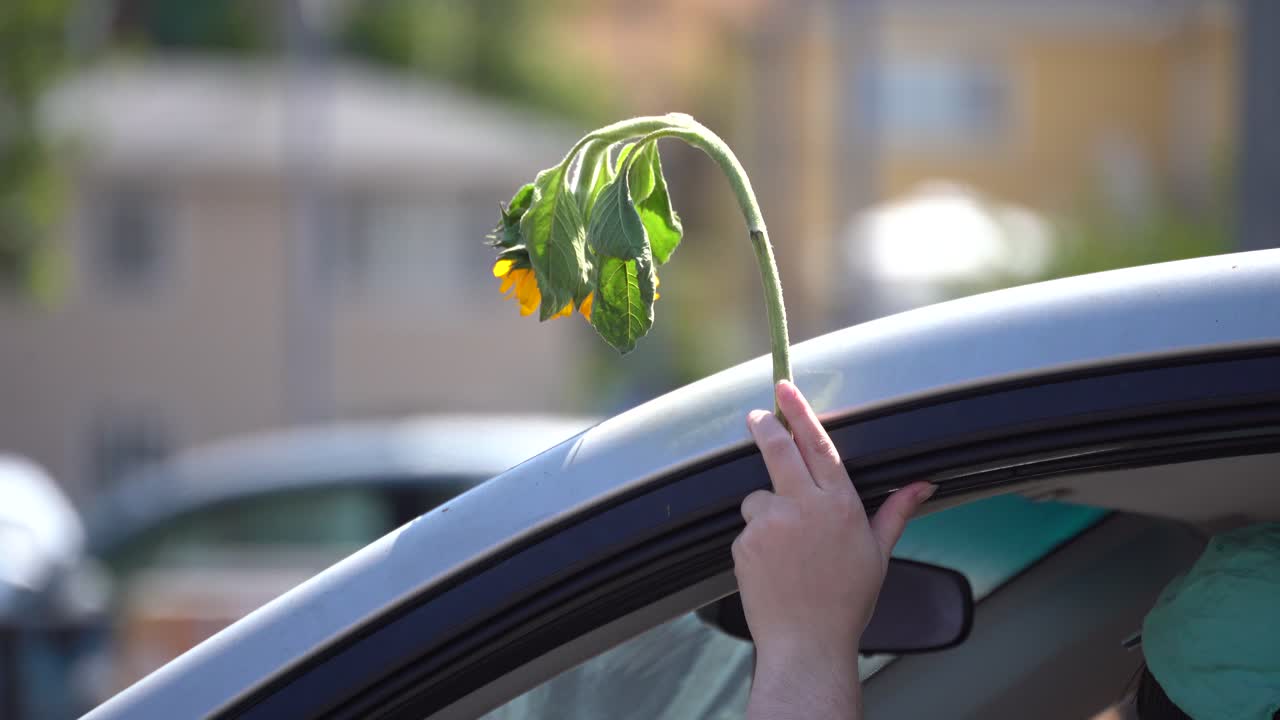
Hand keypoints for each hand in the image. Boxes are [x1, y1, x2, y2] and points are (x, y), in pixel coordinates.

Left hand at [734, 380, 935, 719]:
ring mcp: (770, 524)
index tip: (783, 390)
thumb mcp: (877, 554)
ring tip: (787, 550)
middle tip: (757, 416)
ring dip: (767, 511)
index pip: (817, 445)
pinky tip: (774, 567)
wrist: (806, 645)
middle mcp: (803, 507)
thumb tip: (924, 484)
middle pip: (778, 450)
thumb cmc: (846, 602)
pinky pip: (747, 529)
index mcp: (839, 505)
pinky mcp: (745, 543)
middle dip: (766, 426)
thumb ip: (896, 512)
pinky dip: (757, 540)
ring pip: (759, 497)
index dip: (799, 412)